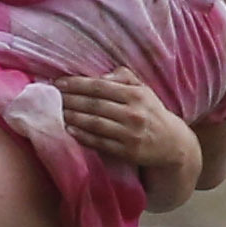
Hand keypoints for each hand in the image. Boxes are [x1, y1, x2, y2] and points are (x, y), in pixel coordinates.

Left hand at [59, 70, 201, 210]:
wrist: (173, 143)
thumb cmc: (152, 112)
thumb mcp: (144, 89)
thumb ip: (123, 77)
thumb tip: (99, 75)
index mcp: (135, 94)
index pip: (99, 87)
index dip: (76, 84)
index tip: (58, 82)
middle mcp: (133, 113)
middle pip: (94, 105)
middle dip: (70, 100)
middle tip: (52, 97)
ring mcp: (130, 134)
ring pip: (95, 123)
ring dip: (73, 117)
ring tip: (57, 112)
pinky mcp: (128, 151)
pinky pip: (100, 142)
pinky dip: (83, 136)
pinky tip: (69, 129)